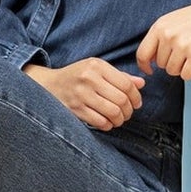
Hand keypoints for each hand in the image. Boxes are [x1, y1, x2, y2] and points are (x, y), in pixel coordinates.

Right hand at [23, 56, 143, 129]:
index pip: (126, 84)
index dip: (136, 97)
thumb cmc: (78, 76)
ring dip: (120, 119)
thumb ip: (120, 76)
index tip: (137, 103)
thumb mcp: (97, 69)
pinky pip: (100, 121)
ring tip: (119, 119)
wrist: (49, 85)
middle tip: (128, 113)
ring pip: (113, 112)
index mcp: (97, 65)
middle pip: (121, 100)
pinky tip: (107, 122)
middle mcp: (89, 78)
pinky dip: (108, 125)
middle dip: (129, 111)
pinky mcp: (75, 109)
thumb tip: (141, 83)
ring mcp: (81, 95)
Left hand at [137, 0, 190, 81]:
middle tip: (185, 51)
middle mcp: (169, 35)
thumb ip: (160, 36)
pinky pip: (186, 75)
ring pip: (173, 71)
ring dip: (182, 67)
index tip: (150, 70)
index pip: (142, 53)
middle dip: (171, 62)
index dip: (144, 65)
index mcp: (160, 26)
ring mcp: (183, 45)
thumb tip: (149, 60)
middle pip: (161, 65)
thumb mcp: (174, 20)